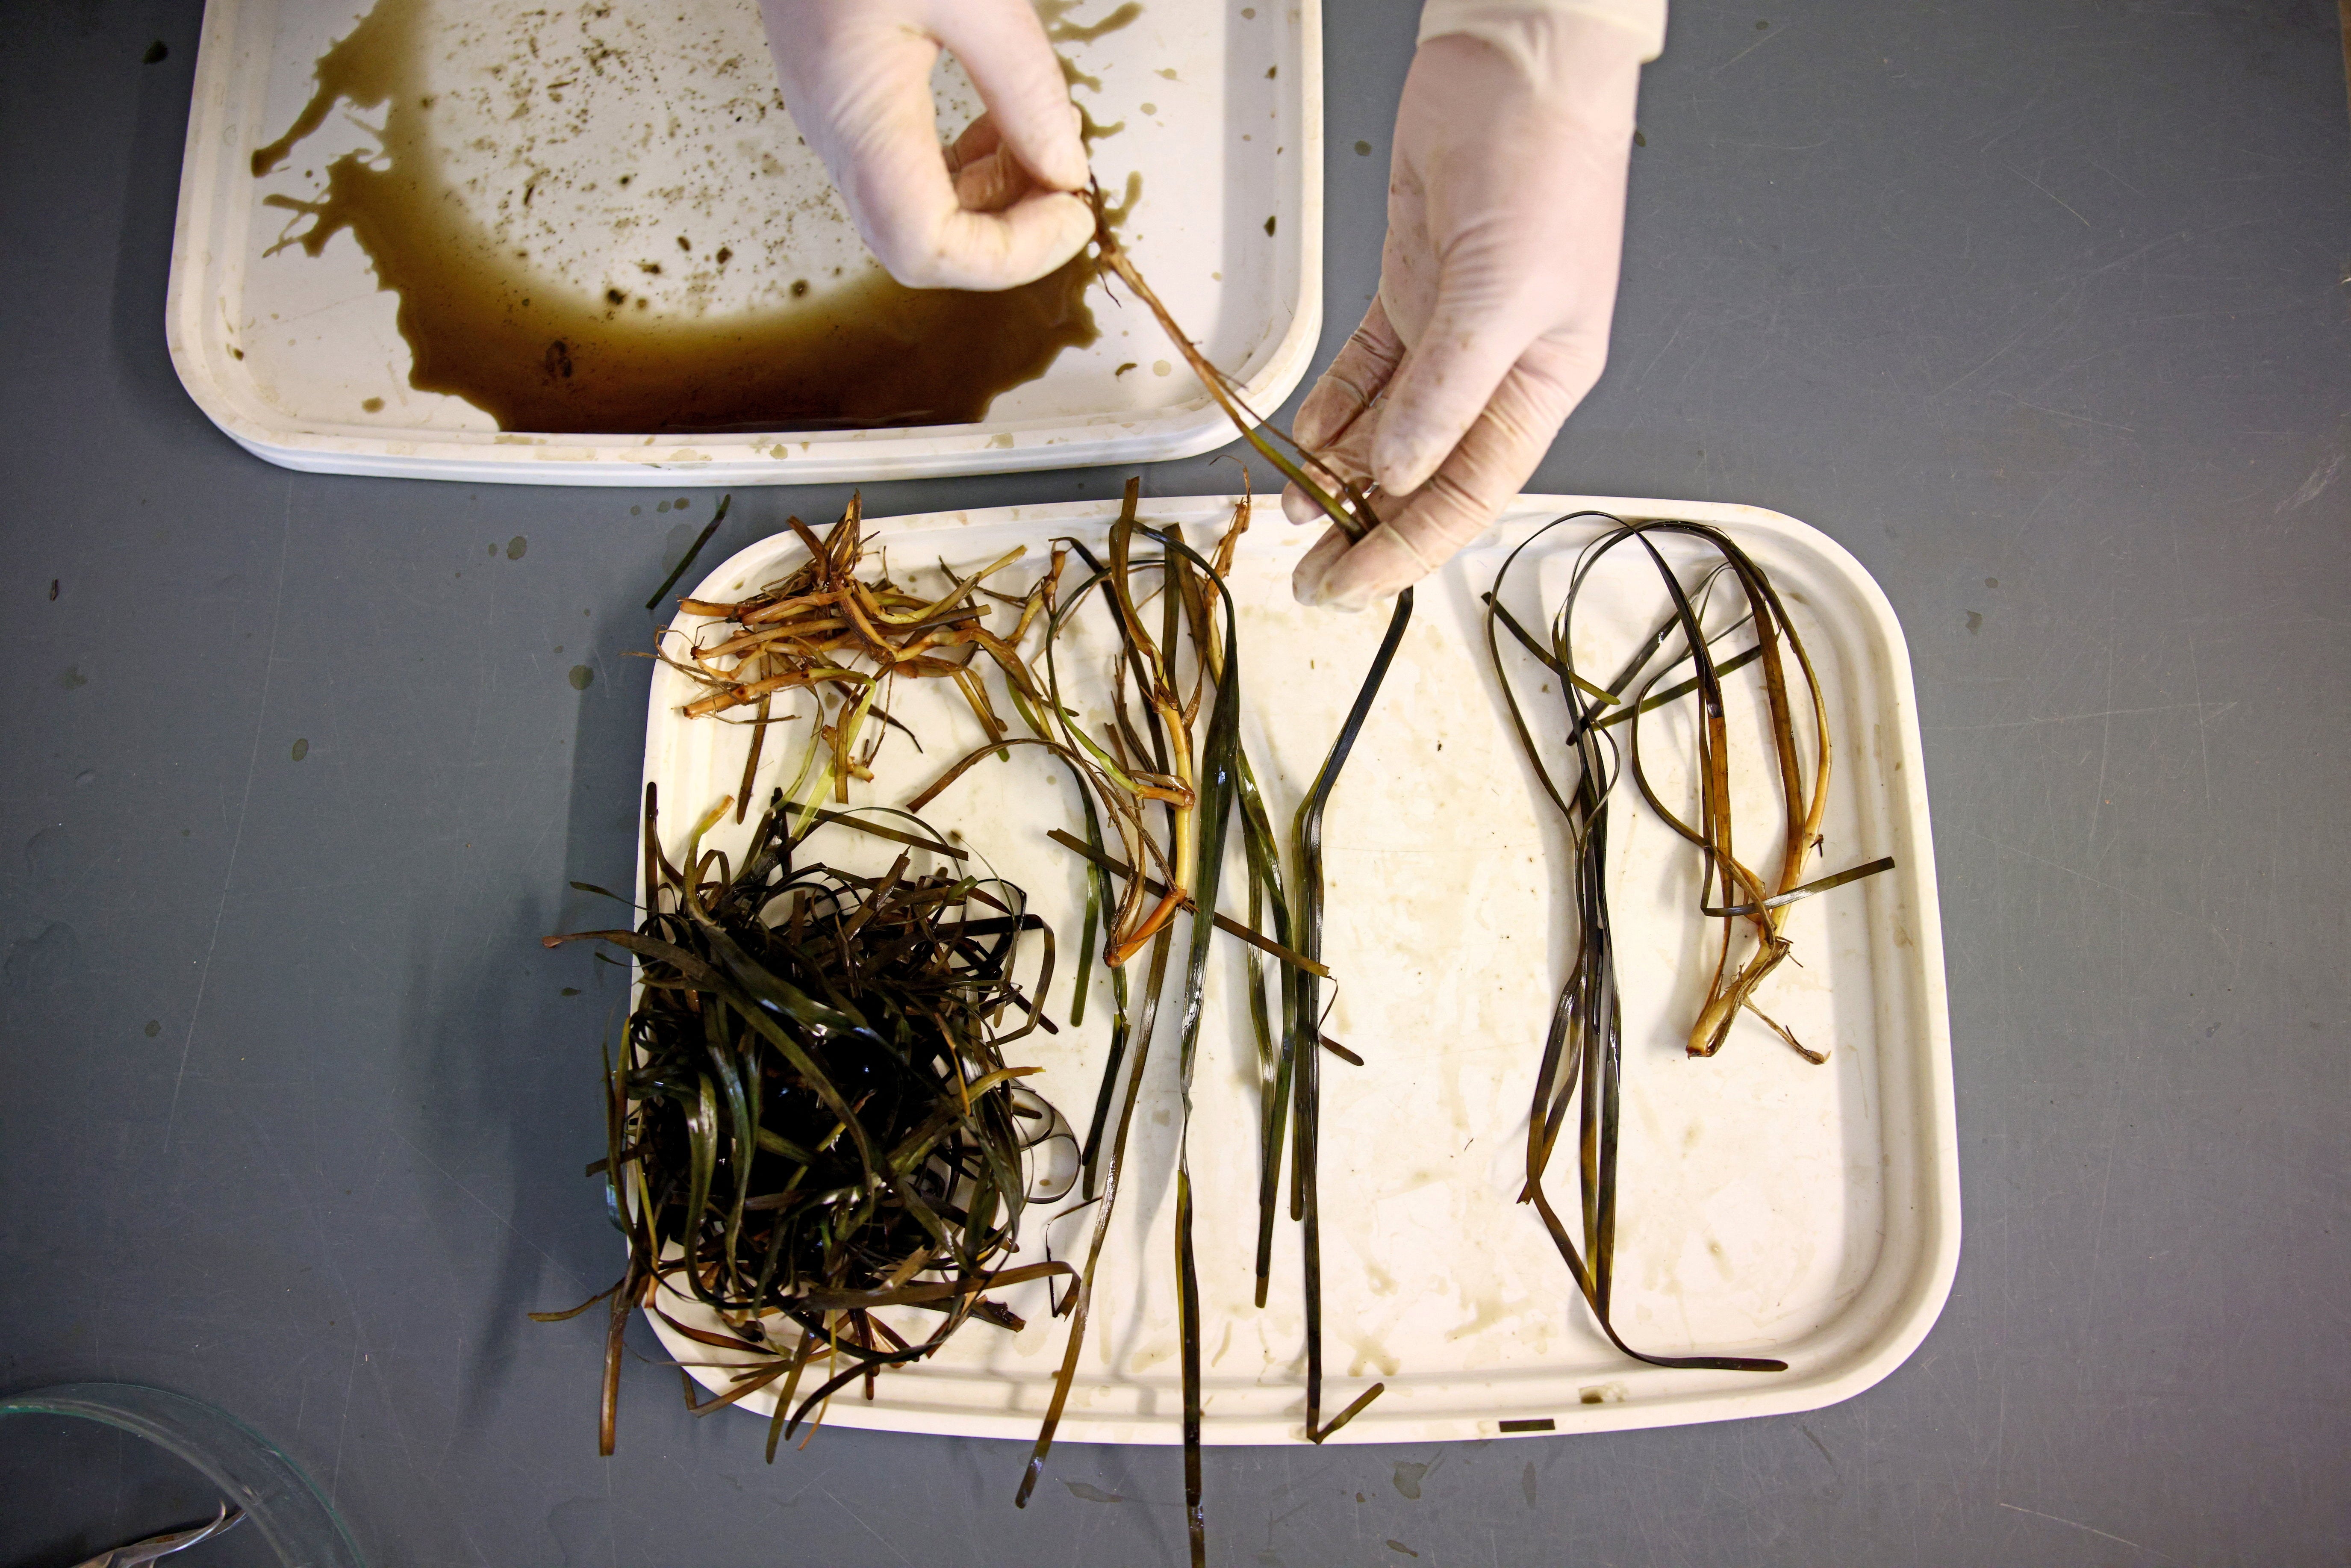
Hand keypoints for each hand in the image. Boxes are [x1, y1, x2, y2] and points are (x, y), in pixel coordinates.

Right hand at [760, 0, 1093, 289]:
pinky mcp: (848, 95)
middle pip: (918, 246)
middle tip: (1067, 192)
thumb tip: (1065, 165)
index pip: (927, 247)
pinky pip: (908, 168)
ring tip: (1044, 151)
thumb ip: (1023, 85)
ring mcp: (837, 118)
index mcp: (858, 113)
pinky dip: (970, 167)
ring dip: (993, 203)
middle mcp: (838, 132)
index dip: (1010, 257)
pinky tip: (1004, 126)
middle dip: (1007, 237)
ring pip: (915, 214)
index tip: (1071, 212)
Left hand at [1285, 14, 1645, 608]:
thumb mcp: (1502, 293)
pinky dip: (1335, 409)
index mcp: (1541, 383)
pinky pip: (1368, 371)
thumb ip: (1446, 391)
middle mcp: (1495, 368)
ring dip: (1341, 473)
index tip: (1350, 586)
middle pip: (1425, 475)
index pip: (1468, 496)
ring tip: (1294, 510)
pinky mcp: (1411, 288)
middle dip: (1368, 528)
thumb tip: (1397, 470)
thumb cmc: (1545, 163)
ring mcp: (1449, 330)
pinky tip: (1304, 441)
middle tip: (1309, 573)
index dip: (1407, 550)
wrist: (1518, 64)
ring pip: (1389, 429)